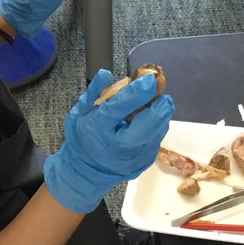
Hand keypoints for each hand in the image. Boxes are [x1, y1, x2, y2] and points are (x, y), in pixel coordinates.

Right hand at [43, 69, 174, 213]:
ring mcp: (132, 158)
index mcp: (98, 129)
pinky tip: (150, 122)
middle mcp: (117, 146)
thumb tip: (106, 74)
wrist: (86, 171)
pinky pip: (155, 142)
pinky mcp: (143, 164)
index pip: (118, 108)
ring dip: (160, 117)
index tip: (149, 80)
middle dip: (159, 109)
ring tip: (157, 106)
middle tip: (163, 96)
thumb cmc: (83, 137)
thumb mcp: (80, 113)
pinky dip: (156, 129)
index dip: (136, 93)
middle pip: (146, 127)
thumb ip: (94, 92)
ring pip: (156, 134)